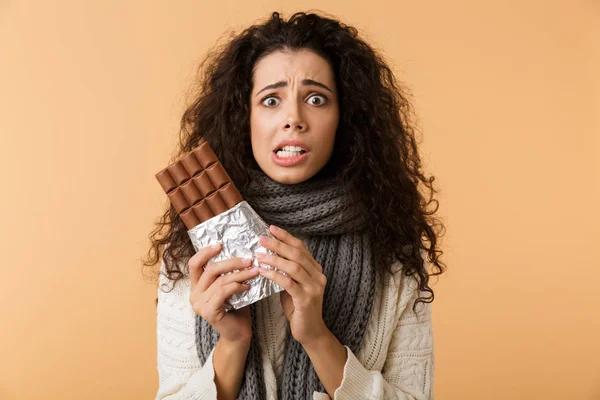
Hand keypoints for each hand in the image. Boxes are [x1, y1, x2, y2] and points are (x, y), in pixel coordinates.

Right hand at [188, 243, 259, 344]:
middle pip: (210, 269)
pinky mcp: (208, 312)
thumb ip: (228, 273)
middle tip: (249, 259)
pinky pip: (224, 292)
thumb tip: (241, 252)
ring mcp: (199, 304)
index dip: (205, 252)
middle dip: (231, 262)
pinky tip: (248, 286)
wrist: (238, 334)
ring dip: (240, 274)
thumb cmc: (236, 308)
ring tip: (255, 271)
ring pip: (220, 280)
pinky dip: (237, 286)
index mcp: (196, 286)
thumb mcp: (229, 286)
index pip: (194, 264)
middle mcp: (194, 294)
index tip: (220, 244)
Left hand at [256, 225, 328, 345]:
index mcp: (315, 269)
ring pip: (293, 267)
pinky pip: (289, 283)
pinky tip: (263, 271)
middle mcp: (318, 275)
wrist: (310, 332)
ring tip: (259, 254)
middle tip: (262, 238)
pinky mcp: (306, 299)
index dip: (286, 237)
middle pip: (297, 254)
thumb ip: (286, 272)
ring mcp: (314, 287)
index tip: (271, 228)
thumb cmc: (298, 308)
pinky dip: (275, 275)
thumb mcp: (293, 286)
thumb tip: (268, 255)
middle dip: (278, 244)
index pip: (301, 248)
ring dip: (274, 258)